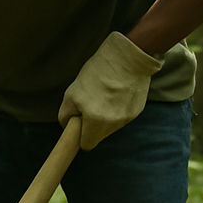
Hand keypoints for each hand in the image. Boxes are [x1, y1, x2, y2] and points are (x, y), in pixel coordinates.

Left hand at [58, 31, 161, 150]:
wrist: (128, 57)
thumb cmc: (97, 73)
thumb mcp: (71, 93)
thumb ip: (66, 115)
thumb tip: (67, 126)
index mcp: (97, 121)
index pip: (86, 144)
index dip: (79, 137)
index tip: (77, 126)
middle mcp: (114, 124)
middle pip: (98, 136)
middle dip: (91, 125)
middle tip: (88, 105)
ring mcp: (128, 118)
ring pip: (110, 126)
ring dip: (104, 117)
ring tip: (102, 96)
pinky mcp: (137, 110)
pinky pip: (121, 117)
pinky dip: (116, 109)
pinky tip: (114, 93)